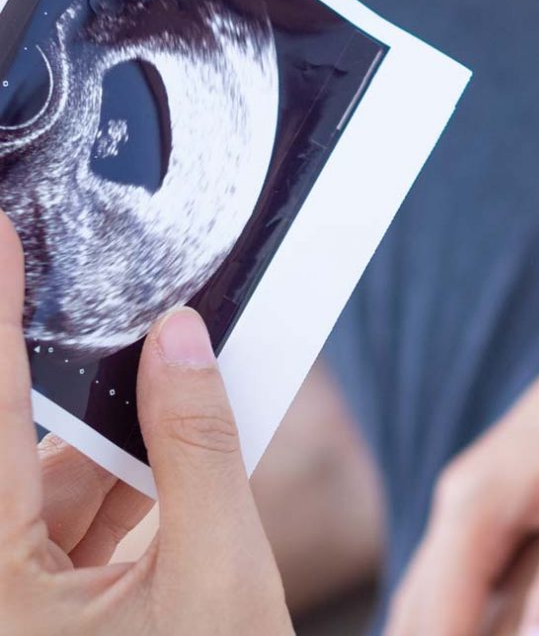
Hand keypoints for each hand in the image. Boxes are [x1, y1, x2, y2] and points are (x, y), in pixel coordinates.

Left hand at [0, 212, 291, 635]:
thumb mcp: (221, 584)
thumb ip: (199, 447)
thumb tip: (182, 339)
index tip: (2, 235)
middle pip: (23, 450)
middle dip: (86, 391)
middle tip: (130, 328)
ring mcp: (12, 599)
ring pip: (48, 488)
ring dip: (115, 450)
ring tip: (171, 416)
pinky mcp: (35, 608)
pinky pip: (63, 524)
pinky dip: (117, 491)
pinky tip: (165, 470)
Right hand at [386, 273, 538, 635]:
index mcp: (473, 505)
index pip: (439, 617)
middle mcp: (455, 505)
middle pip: (415, 608)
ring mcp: (466, 503)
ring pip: (425, 591)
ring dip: (427, 633)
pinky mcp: (485, 505)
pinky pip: (449, 575)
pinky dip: (444, 617)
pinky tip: (462, 631)